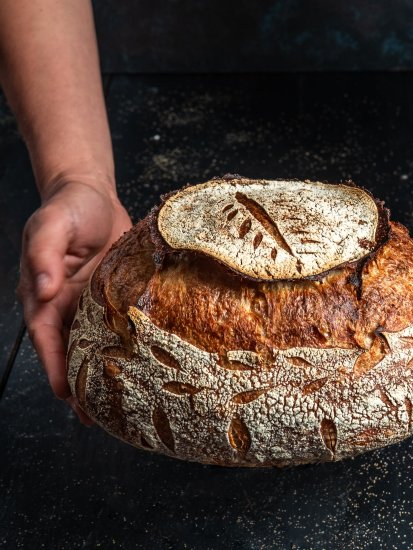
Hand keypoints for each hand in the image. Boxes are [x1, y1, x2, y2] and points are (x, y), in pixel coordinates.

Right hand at [17, 179, 131, 423]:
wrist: (93, 194)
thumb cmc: (68, 208)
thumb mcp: (52, 226)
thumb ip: (45, 256)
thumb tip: (44, 290)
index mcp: (45, 294)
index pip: (47, 338)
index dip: (56, 367)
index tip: (66, 395)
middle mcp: (68, 304)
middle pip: (73, 349)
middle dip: (82, 381)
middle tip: (98, 414)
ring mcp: (93, 301)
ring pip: (97, 342)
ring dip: (106, 369)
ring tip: (122, 400)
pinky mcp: (116, 294)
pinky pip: (120, 323)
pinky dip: (126, 344)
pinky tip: (141, 361)